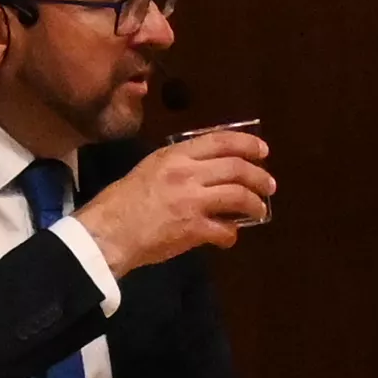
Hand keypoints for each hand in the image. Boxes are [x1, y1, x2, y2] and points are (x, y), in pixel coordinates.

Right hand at [77, 128, 273, 275]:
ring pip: (238, 196)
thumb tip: (207, 169)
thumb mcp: (150, 168)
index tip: (263, 151)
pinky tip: (228, 237)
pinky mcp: (193, 228)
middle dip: (259, 176)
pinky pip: (224, 230)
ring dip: (255, 203)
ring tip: (259, 210)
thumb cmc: (124, 200)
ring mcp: (192, 201)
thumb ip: (179, 164)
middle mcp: (187, 173)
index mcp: (175, 155)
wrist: (109, 231)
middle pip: (236, 168)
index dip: (247, 144)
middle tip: (269, 184)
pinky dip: (231, 234)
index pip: (221, 141)